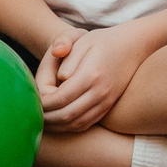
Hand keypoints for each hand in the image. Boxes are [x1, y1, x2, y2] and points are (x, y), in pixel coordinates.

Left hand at [37, 19, 155, 133]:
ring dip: (56, 125)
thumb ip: (67, 54)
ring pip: (76, 123)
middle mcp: (100, 92)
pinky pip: (86, 123)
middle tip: (32, 113)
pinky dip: (69, 126)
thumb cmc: (103, 41)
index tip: (32, 99)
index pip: (59, 97)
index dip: (42, 102)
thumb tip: (60, 77)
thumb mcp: (82, 39)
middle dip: (45, 117)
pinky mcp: (108, 106)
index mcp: (91, 74)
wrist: (134, 46)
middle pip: (66, 114)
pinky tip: (59, 120)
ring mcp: (106, 101)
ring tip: (42, 120)